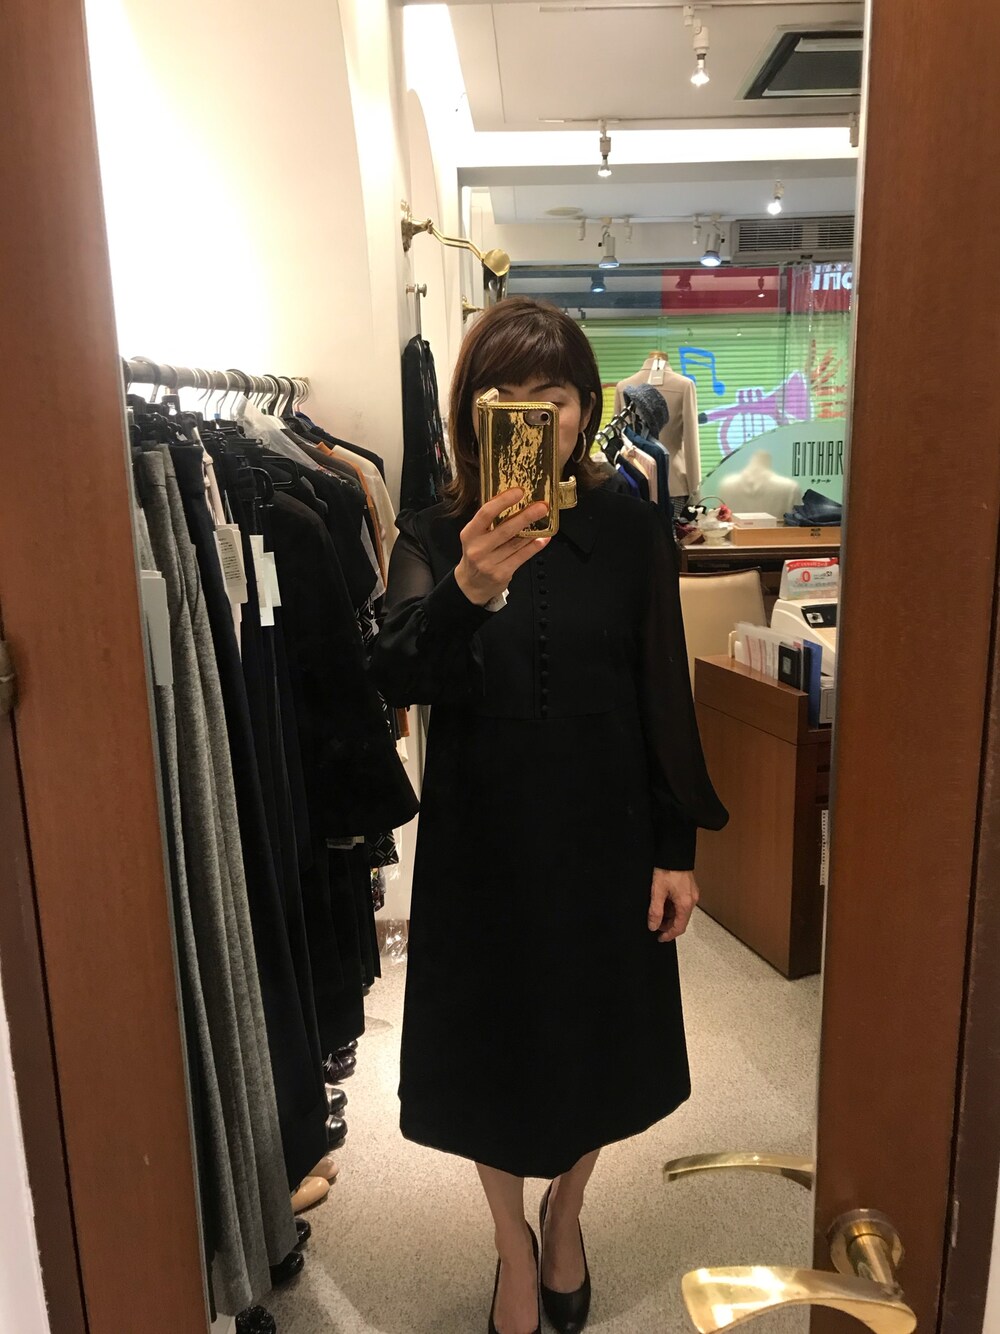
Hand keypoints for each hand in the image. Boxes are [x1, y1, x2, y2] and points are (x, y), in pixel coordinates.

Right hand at [454, 488, 550, 606]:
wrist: (471, 584)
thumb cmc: (476, 555)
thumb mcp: (474, 536)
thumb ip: (489, 522)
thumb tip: (513, 502)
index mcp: (470, 534)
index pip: (486, 513)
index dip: (503, 501)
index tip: (518, 492)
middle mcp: (478, 548)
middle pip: (505, 529)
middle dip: (526, 516)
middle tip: (541, 506)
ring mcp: (490, 563)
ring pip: (516, 543)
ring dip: (533, 530)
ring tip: (544, 519)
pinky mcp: (501, 573)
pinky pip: (522, 556)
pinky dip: (534, 546)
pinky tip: (542, 539)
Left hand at [648, 868, 698, 942]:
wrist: (674, 852)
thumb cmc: (667, 868)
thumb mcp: (657, 891)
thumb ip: (655, 911)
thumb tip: (653, 926)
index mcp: (685, 904)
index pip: (679, 927)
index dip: (669, 935)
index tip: (660, 938)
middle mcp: (692, 900)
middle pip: (681, 920)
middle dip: (668, 925)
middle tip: (655, 923)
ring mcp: (692, 894)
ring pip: (681, 912)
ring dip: (670, 915)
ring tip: (656, 911)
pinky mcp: (690, 888)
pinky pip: (682, 903)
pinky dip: (673, 906)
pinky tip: (663, 901)